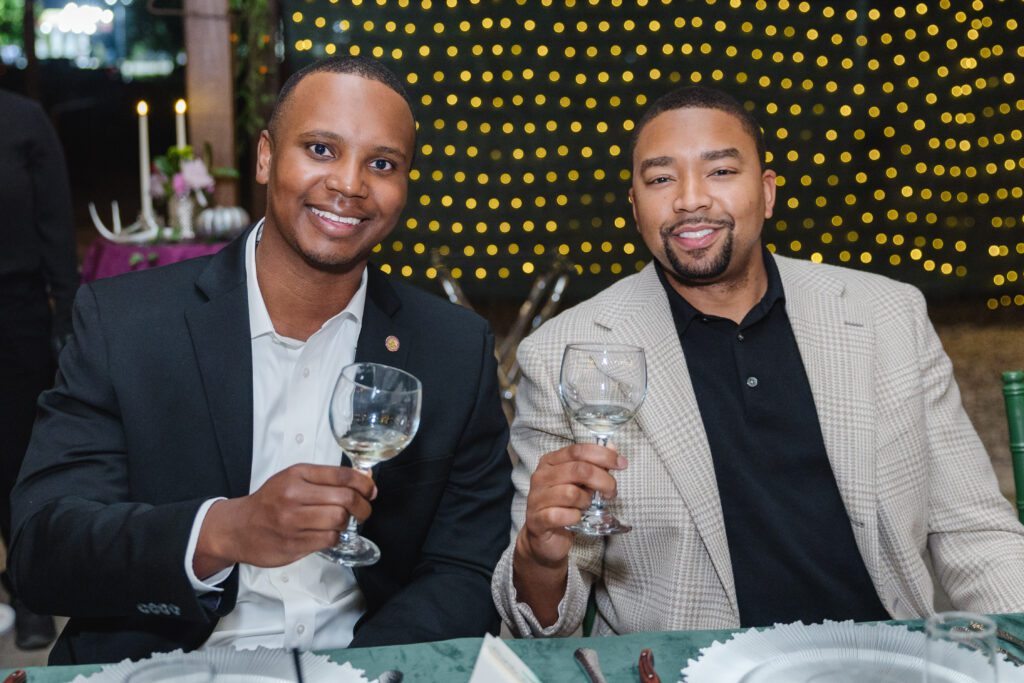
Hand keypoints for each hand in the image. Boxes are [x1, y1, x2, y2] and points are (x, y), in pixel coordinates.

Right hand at [194, 463, 376, 576]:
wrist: (238, 527)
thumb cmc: (269, 502)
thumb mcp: (293, 479)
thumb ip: (325, 479)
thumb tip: (363, 481)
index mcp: (297, 475)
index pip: (342, 475)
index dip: (364, 484)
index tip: (370, 490)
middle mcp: (294, 495)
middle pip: (345, 499)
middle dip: (363, 506)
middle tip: (364, 509)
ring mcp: (293, 521)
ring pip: (339, 520)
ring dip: (347, 522)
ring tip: (342, 521)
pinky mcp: (293, 543)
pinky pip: (329, 539)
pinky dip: (335, 537)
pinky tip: (329, 533)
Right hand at [517, 443, 626, 568]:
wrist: (544, 537)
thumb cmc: (563, 506)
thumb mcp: (580, 483)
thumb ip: (594, 465)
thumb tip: (612, 448)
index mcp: (550, 462)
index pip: (578, 450)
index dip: (603, 455)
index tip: (621, 464)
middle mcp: (541, 476)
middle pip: (578, 470)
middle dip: (602, 480)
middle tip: (611, 492)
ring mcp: (537, 498)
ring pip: (571, 493)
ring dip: (586, 501)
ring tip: (587, 506)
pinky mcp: (537, 519)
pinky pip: (562, 515)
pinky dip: (575, 517)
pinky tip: (576, 518)